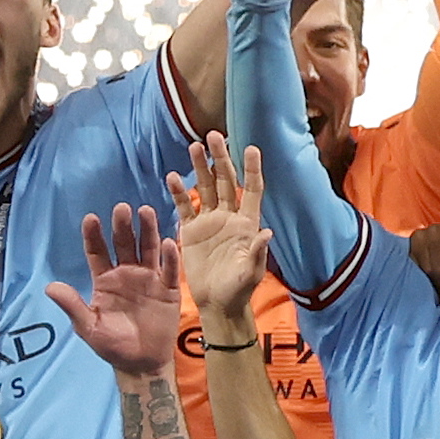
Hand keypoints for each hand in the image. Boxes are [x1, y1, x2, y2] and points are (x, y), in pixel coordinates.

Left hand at [47, 203, 185, 368]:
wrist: (140, 364)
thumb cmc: (112, 345)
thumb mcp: (88, 327)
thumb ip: (72, 305)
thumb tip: (49, 287)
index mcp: (105, 279)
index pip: (97, 252)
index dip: (94, 235)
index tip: (91, 219)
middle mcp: (127, 273)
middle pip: (124, 244)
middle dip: (122, 226)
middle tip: (121, 208)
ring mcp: (149, 279)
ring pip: (148, 249)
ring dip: (148, 230)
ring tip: (145, 212)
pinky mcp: (169, 289)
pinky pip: (170, 270)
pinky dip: (170, 257)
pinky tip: (168, 243)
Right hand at [166, 144, 268, 318]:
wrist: (217, 303)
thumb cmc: (239, 289)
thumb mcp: (251, 273)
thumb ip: (257, 252)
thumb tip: (267, 232)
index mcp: (247, 223)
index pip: (252, 190)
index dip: (252, 169)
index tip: (251, 148)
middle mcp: (229, 217)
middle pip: (226, 181)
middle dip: (221, 158)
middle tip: (215, 135)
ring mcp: (209, 221)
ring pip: (205, 188)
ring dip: (201, 167)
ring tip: (195, 146)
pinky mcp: (191, 230)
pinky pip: (184, 206)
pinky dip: (178, 192)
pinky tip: (172, 177)